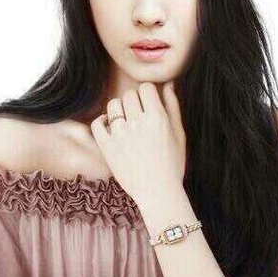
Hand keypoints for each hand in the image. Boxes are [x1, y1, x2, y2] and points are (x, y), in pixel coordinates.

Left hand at [90, 81, 185, 203]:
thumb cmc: (173, 164)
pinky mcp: (107, 147)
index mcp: (157, 118)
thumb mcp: (179, 134)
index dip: (148, 93)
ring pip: (113, 106)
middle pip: (129, 95)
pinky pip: (97, 123)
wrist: (158, 192)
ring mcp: (120, 135)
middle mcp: (137, 123)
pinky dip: (102, 121)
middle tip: (139, 115)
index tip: (149, 103)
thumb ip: (173, 107)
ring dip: (119, 109)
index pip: (146, 88)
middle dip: (135, 101)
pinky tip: (110, 126)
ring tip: (126, 121)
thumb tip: (169, 84)